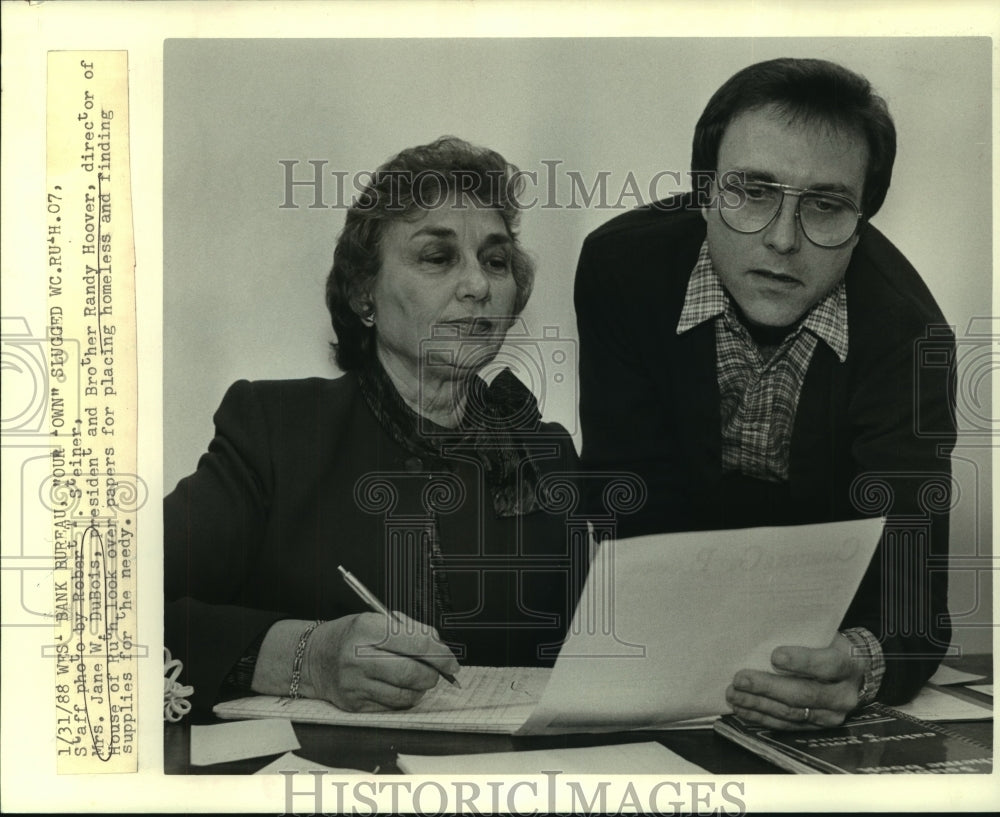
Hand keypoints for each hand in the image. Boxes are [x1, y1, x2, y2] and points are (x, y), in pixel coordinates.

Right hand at [300, 613, 459, 711]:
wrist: (314, 658)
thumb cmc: (350, 636)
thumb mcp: (377, 619)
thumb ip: (411, 630)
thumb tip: (440, 647)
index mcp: (367, 629)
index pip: (416, 644)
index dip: (440, 654)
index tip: (451, 661)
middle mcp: (358, 658)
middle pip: (411, 673)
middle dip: (434, 674)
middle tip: (439, 672)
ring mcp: (355, 684)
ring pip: (405, 695)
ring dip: (421, 689)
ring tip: (419, 678)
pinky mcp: (355, 705)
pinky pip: (392, 707)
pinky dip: (405, 699)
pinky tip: (401, 688)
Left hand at [725, 634, 865, 729]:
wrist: (851, 674)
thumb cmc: (827, 646)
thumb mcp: (823, 635)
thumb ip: (801, 635)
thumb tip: (764, 631)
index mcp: (848, 664)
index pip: (827, 664)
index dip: (801, 661)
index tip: (775, 656)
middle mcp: (843, 695)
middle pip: (804, 694)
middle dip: (768, 687)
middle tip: (740, 679)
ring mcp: (831, 716)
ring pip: (792, 713)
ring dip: (759, 704)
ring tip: (734, 694)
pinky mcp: (817, 728)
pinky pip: (786, 725)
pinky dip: (761, 717)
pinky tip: (742, 708)